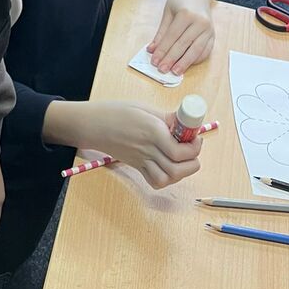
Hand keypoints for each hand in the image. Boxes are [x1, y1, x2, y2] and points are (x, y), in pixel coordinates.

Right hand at [75, 101, 202, 189]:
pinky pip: (155, 181)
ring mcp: (141, 161)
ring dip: (181, 172)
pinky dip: (166, 179)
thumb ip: (166, 118)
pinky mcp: (136, 167)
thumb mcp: (144, 108)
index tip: (196, 138)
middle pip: (177, 169)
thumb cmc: (115, 112)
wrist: (92, 125)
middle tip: (192, 149)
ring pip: (167, 179)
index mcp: (152, 132)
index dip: (195, 147)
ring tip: (182, 159)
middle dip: (192, 162)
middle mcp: (147, 150)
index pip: (180, 151)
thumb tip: (186, 123)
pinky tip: (169, 166)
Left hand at [146, 0, 215, 75]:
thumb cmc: (180, 0)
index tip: (155, 61)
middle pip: (183, 45)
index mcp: (187, 14)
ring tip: (175, 72)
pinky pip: (205, 50)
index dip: (163, 50)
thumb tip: (152, 50)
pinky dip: (196, 59)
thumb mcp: (168, 12)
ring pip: (196, 50)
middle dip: (171, 59)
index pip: (172, 37)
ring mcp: (209, 29)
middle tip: (162, 69)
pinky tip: (187, 65)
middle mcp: (200, 22)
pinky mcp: (213, 35)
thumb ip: (161, 32)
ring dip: (184, 63)